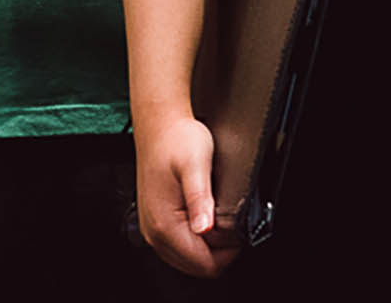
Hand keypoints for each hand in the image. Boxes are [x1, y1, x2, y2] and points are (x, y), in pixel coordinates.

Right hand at [134, 111, 240, 278]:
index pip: (204, 264)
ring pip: (188, 260)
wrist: (159, 123)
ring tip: (218, 217)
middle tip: (230, 223)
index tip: (238, 231)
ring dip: (208, 246)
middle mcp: (154, 231)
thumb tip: (204, 228)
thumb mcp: (196, 165)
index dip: (228, 253)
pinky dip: (196, 239)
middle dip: (219, 252)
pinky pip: (179, 247)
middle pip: (196, 267)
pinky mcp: (154, 221)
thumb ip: (201, 199)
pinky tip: (205, 216)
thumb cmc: (176, 139)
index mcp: (164, 223)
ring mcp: (152, 228)